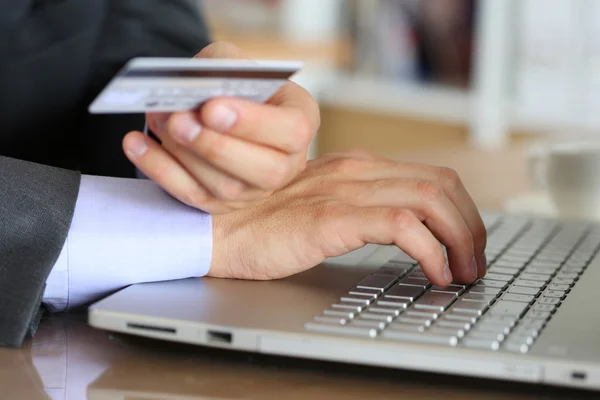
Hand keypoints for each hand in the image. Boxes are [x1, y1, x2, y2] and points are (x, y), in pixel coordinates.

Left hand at [122, 42, 319, 213]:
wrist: (219, 107)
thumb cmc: (231, 81)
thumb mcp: (233, 61)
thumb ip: (221, 67)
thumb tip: (194, 89)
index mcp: (300, 120)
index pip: (292, 131)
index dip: (253, 123)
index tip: (212, 107)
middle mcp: (287, 162)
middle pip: (264, 171)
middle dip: (215, 147)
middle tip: (178, 120)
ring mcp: (255, 190)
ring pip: (225, 188)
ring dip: (184, 155)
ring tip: (157, 120)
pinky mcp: (223, 204)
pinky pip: (192, 196)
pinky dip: (160, 170)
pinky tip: (135, 143)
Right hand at [209, 150, 486, 285]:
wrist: (218, 228)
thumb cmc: (264, 223)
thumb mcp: (323, 206)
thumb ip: (362, 209)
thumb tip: (408, 233)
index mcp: (357, 166)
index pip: (435, 176)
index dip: (464, 213)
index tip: (468, 245)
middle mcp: (356, 170)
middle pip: (443, 184)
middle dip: (472, 226)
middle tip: (474, 262)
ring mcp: (344, 190)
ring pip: (432, 200)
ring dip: (460, 239)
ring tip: (461, 272)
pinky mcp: (331, 217)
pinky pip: (403, 225)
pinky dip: (430, 251)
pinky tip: (432, 273)